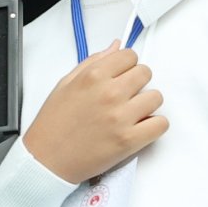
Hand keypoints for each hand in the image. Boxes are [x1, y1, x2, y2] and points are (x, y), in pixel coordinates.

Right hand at [21, 44, 165, 184]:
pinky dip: (154, 125)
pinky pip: (160, 124)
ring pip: (156, 97)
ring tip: (132, 113)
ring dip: (147, 104)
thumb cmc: (53, 123)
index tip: (122, 75)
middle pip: (146, 73)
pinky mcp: (129, 140)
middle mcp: (109, 93)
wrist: (47, 160)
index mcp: (92, 76)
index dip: (127, 65)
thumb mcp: (65, 84)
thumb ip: (92, 62)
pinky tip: (140, 128)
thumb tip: (116, 47)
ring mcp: (121, 117)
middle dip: (138, 82)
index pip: (129, 55)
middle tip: (126, 95)